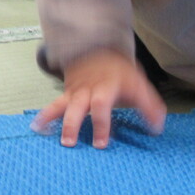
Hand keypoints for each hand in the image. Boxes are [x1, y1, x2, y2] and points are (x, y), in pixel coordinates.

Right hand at [30, 49, 165, 148]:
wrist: (97, 49)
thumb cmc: (120, 72)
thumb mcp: (138, 83)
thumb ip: (149, 106)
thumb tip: (157, 128)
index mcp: (107, 87)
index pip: (101, 105)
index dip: (101, 124)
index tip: (101, 144)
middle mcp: (88, 90)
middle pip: (77, 106)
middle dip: (73, 124)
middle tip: (70, 143)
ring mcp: (75, 92)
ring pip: (61, 105)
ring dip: (54, 121)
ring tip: (46, 134)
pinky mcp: (66, 95)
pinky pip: (54, 105)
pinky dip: (44, 117)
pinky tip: (36, 128)